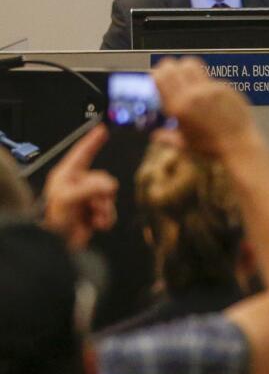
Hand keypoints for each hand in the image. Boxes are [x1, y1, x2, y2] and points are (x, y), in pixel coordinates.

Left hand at [41, 123, 116, 250]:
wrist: (55, 244)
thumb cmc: (53, 218)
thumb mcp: (68, 198)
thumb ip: (90, 188)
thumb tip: (111, 185)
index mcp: (67, 176)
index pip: (82, 153)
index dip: (92, 141)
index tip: (102, 129)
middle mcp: (78, 185)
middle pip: (103, 180)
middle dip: (103, 195)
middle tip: (97, 205)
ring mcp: (86, 199)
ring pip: (109, 197)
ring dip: (105, 209)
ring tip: (96, 219)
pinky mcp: (93, 214)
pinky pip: (110, 211)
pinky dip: (106, 219)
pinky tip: (97, 224)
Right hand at [152, 57, 257, 158]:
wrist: (239, 146)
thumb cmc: (212, 148)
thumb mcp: (185, 144)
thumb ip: (167, 137)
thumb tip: (156, 135)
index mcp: (179, 107)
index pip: (161, 76)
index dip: (158, 74)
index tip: (159, 76)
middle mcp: (193, 94)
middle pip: (176, 66)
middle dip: (171, 68)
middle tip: (173, 75)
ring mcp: (211, 89)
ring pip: (193, 66)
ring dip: (188, 70)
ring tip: (190, 81)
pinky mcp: (226, 88)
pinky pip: (211, 79)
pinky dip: (207, 84)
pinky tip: (210, 97)